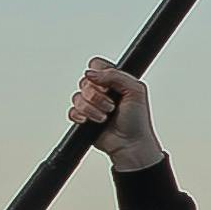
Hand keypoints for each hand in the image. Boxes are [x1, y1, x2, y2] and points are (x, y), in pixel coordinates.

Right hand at [71, 60, 162, 175]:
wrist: (131, 144)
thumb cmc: (137, 120)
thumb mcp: (135, 90)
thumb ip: (116, 75)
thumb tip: (92, 73)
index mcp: (114, 81)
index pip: (97, 65)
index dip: (98, 74)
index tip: (107, 86)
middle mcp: (102, 91)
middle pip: (84, 82)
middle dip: (97, 96)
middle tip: (111, 105)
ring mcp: (92, 104)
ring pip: (77, 97)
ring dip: (92, 108)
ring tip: (105, 116)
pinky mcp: (84, 118)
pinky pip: (72, 111)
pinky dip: (80, 116)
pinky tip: (90, 121)